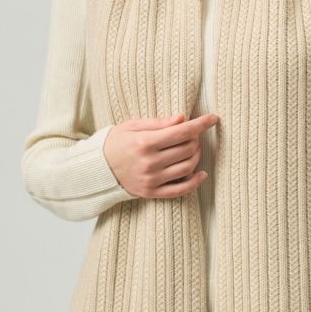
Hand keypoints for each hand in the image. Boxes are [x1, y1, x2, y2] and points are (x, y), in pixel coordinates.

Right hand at [103, 112, 218, 198]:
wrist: (97, 169)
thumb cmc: (115, 143)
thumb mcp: (133, 126)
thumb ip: (159, 123)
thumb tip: (182, 119)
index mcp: (144, 142)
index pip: (181, 132)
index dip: (200, 124)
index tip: (213, 118)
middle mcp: (149, 162)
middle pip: (187, 149)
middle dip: (196, 139)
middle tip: (193, 133)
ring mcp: (151, 179)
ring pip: (187, 167)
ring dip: (196, 156)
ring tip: (193, 148)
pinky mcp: (152, 193)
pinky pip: (180, 190)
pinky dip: (195, 182)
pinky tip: (202, 174)